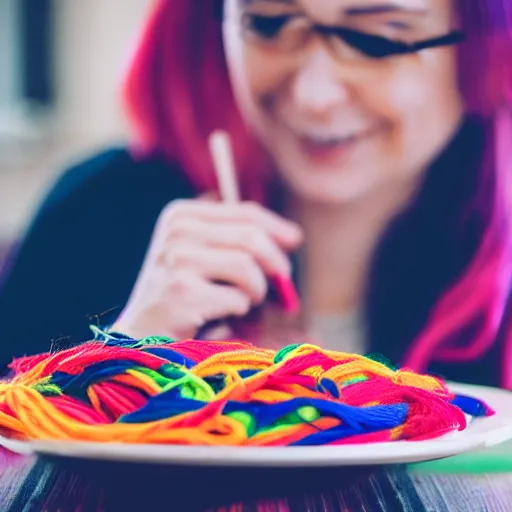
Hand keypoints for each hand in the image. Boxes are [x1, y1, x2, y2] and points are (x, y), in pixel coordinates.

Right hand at [110, 198, 302, 339]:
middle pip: (251, 237)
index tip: (295, 240)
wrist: (141, 335)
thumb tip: (293, 235)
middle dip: (275, 262)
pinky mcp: (182, 292)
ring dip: (256, 290)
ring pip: (246, 266)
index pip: (244, 212)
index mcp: (181, 215)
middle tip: (282, 281)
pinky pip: (236, 298)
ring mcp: (177, 259)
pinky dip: (238, 310)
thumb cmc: (180, 295)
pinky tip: (220, 316)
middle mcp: (177, 230)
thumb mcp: (203, 256)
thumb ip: (237, 239)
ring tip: (245, 302)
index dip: (276, 227)